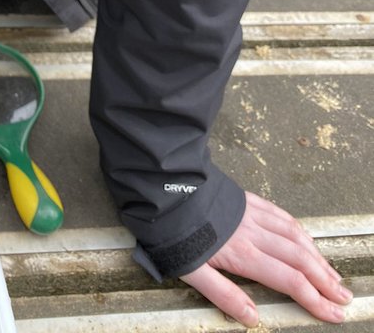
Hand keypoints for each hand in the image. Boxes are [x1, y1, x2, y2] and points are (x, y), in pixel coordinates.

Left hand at [181, 192, 352, 325]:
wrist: (163, 188)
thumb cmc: (174, 232)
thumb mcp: (191, 270)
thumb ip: (223, 294)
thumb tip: (252, 318)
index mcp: (242, 253)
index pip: (288, 280)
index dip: (314, 299)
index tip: (333, 313)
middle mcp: (253, 232)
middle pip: (299, 258)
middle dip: (325, 280)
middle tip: (344, 298)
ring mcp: (251, 213)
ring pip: (294, 235)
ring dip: (317, 256)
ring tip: (333, 275)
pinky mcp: (246, 199)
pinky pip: (280, 214)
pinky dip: (299, 230)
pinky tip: (306, 239)